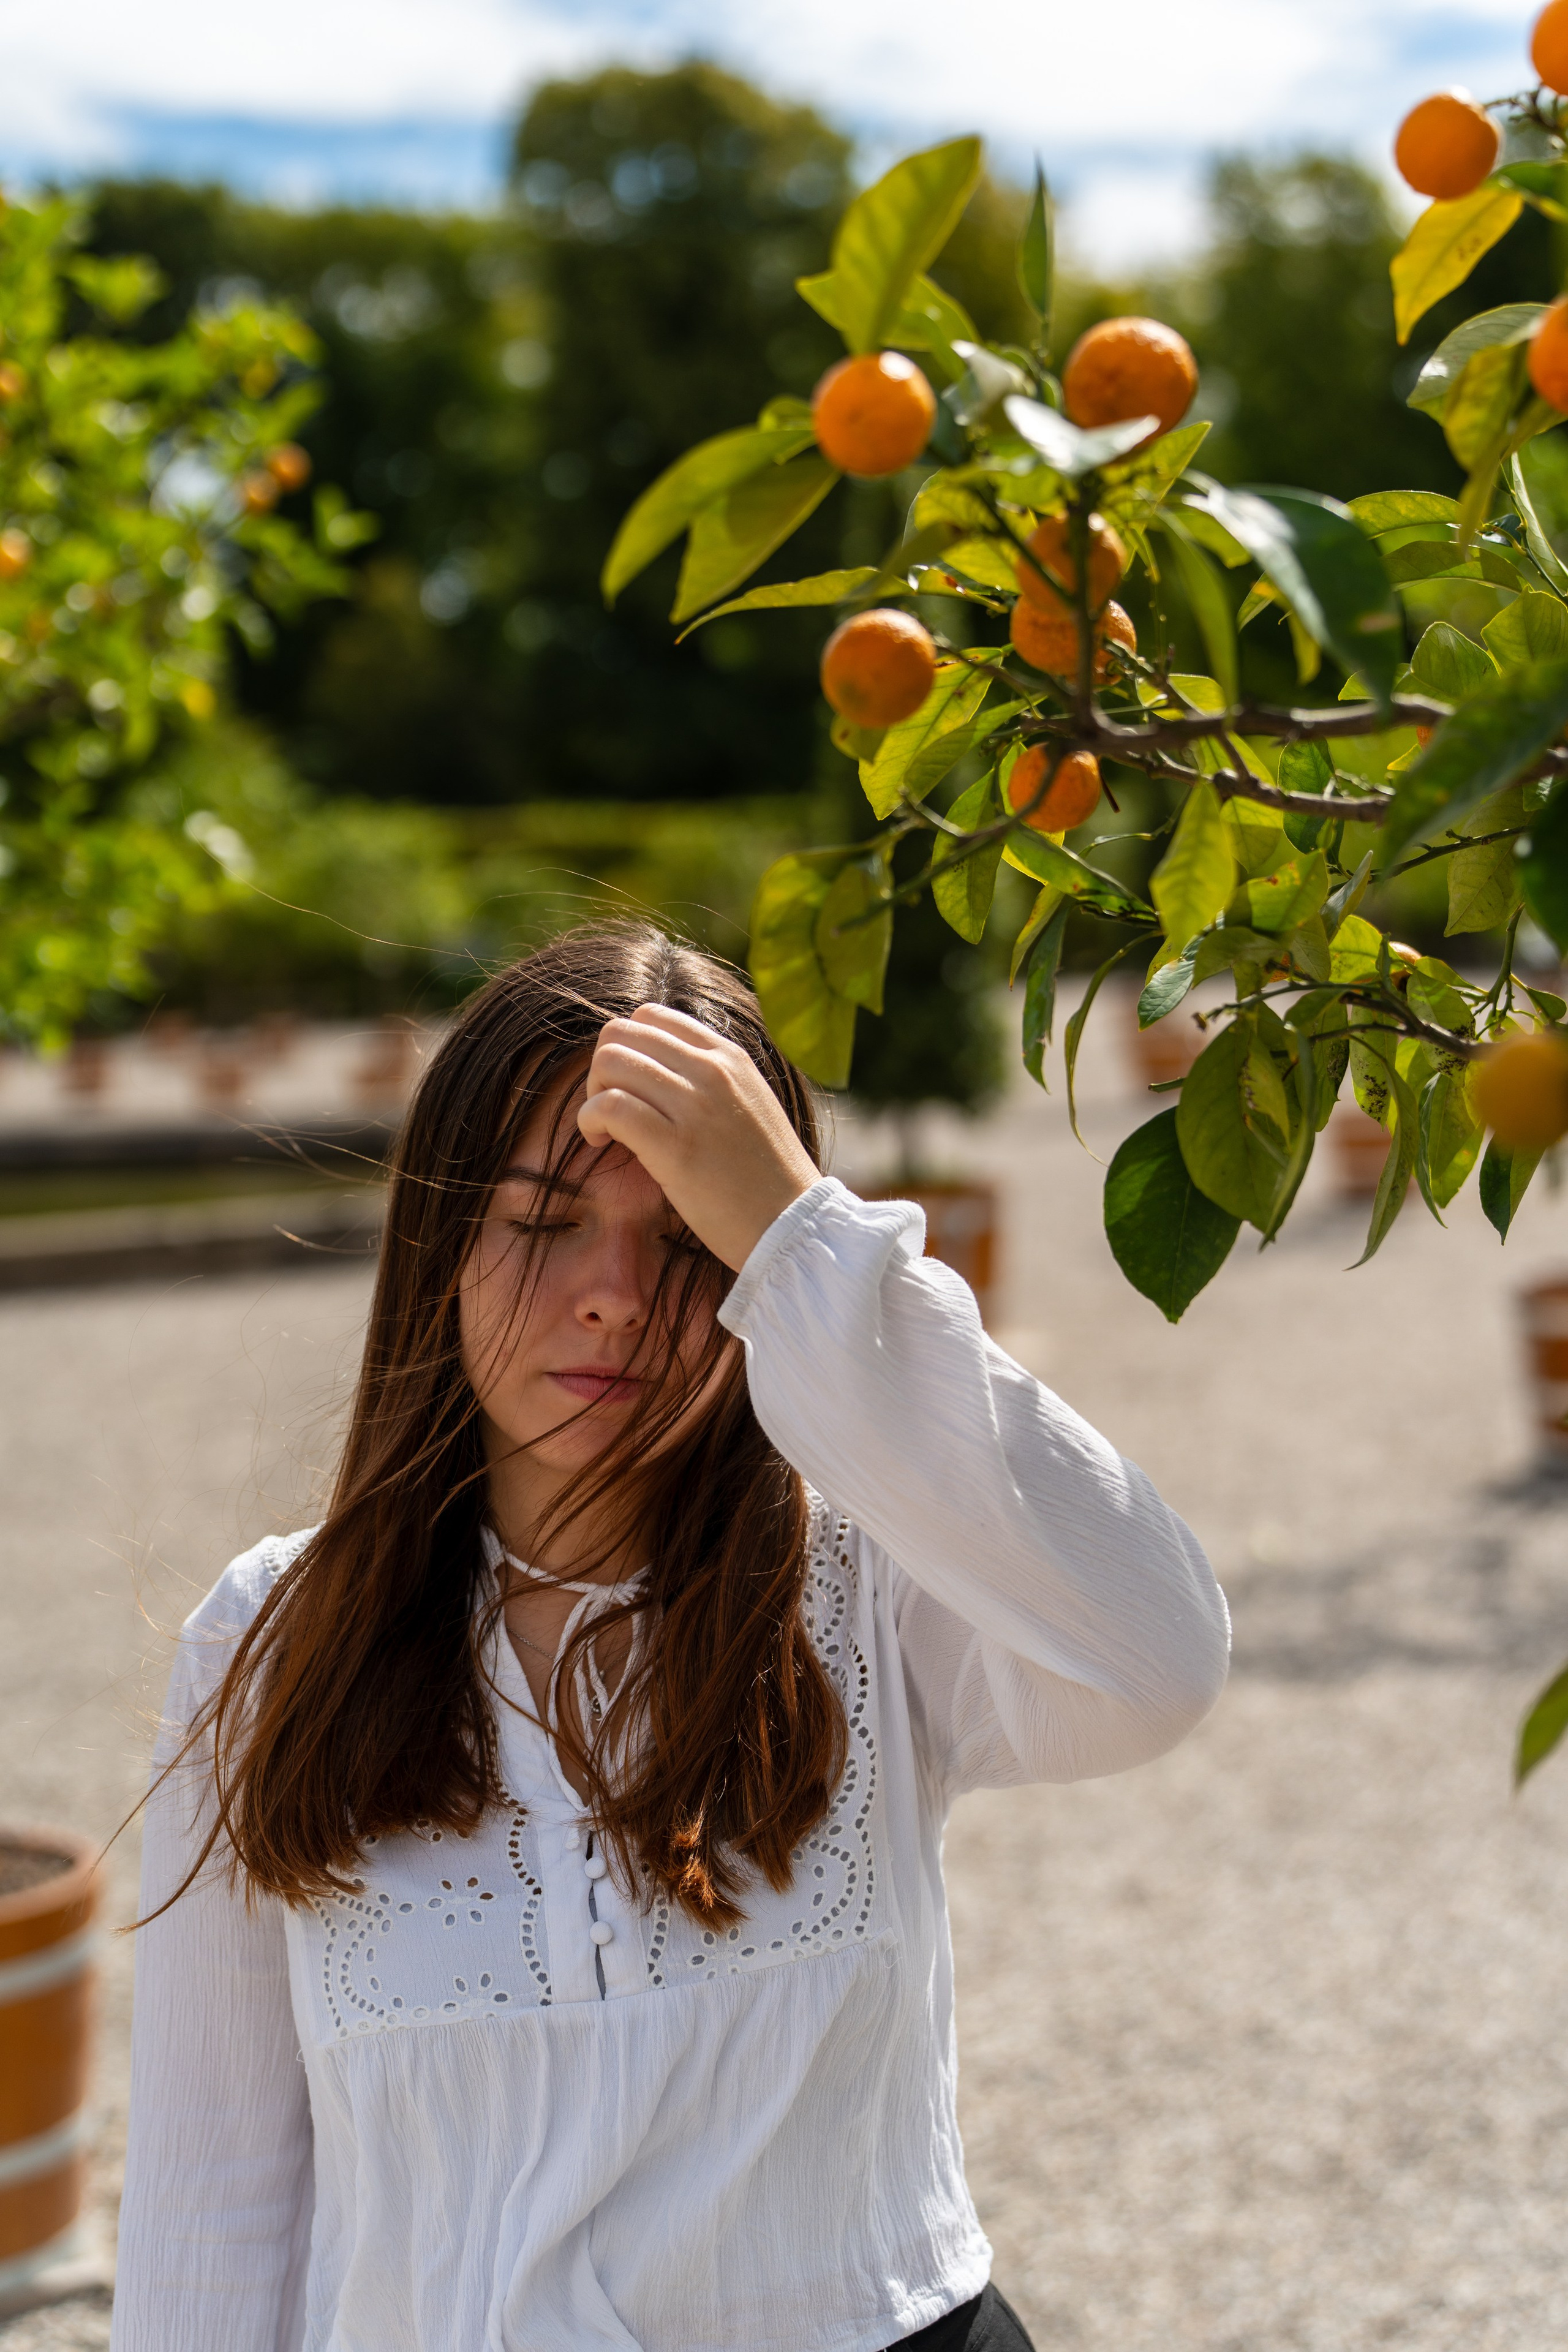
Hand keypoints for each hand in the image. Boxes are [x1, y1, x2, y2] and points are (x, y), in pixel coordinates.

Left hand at [577, 1005, 819, 1272]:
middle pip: (621, 1034)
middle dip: (603, 1070)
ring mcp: (695, 1106)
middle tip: (610, 1111)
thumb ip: (711, 1079)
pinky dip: (590, 1121)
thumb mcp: (749, 1105)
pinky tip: (601, 1143)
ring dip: (592, 1095)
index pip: (651, 1015)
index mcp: (729, 1056)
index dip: (627, 1048)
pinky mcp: (676, 1147)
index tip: (630, 1087)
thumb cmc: (765, 1178)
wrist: (791, 1226)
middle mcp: (712, 1070)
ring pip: (609, 1062)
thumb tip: (654, 1070)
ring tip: (606, 1130)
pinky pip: (608, 1106)